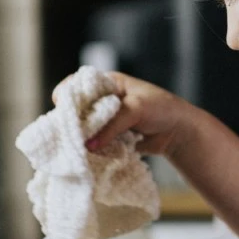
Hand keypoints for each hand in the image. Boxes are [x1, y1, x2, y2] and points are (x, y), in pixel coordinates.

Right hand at [55, 71, 197, 155]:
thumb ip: (112, 125)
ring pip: (85, 128)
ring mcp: (106, 120)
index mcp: (108, 83)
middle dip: (70, 121)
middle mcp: (103, 100)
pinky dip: (91, 148)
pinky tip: (85, 155)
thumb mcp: (135, 109)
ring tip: (72, 147)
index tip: (60, 107)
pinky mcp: (110, 137)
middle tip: (64, 133)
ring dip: (80, 137)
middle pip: (77, 109)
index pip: (78, 84)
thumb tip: (88, 145)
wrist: (179, 132)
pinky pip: (95, 142)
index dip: (67, 94)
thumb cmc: (161, 109)